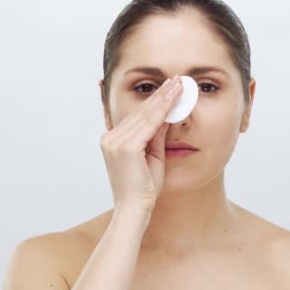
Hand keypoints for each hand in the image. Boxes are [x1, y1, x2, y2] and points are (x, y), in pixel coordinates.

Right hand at [99, 74, 182, 210]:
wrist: (135, 210)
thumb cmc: (144, 189)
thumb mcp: (152, 157)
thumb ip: (156, 136)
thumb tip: (167, 115)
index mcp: (112, 140)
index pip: (137, 115)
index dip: (153, 100)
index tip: (168, 87)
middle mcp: (110, 138)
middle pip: (140, 111)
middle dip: (161, 94)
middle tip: (176, 79)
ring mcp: (116, 142)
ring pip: (145, 114)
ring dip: (164, 97)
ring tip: (179, 84)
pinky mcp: (126, 148)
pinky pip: (149, 124)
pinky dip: (164, 110)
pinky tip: (175, 99)